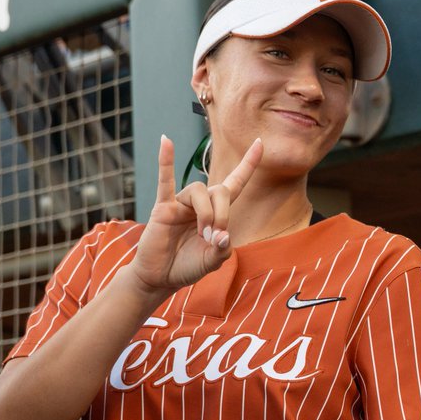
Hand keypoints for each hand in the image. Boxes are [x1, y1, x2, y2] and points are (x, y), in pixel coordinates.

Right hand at [128, 135, 261, 298]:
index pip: (235, 183)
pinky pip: (165, 181)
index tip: (260, 143)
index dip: (248, 164)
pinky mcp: (163, 208)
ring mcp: (181, 204)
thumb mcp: (212, 263)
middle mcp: (199, 204)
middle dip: (223, 213)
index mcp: (216, 213)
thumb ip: (222, 251)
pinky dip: (166, 161)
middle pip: (220, 190)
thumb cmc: (186, 267)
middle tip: (215, 237)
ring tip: (202, 235)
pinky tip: (166, 141)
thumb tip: (223, 235)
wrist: (160, 278)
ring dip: (206, 213)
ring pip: (199, 190)